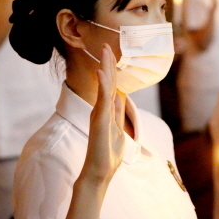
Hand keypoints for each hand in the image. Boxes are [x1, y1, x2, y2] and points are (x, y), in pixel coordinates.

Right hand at [81, 44, 125, 185]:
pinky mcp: (99, 121)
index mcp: (108, 111)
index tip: (112, 54)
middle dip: (108, 62)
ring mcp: (99, 114)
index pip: (112, 85)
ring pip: (104, 86)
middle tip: (107, 45)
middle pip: (107, 81)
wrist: (99, 173)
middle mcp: (102, 109)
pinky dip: (102, 85)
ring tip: (105, 51)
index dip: (112, 69)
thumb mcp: (117, 130)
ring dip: (105, 67)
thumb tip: (120, 98)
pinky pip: (101, 99)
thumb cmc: (107, 155)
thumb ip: (117, 114)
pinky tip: (101, 72)